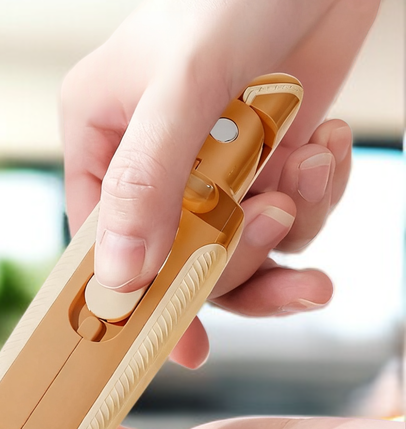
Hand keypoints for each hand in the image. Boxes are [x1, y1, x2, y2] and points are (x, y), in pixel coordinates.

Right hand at [61, 0, 382, 367]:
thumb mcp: (183, 82)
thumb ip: (146, 180)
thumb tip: (120, 274)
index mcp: (100, 139)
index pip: (104, 242)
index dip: (140, 299)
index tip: (183, 346)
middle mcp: (150, 163)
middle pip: (178, 258)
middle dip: (236, 252)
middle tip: (275, 220)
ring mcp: (211, 167)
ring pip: (239, 247)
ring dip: (287, 226)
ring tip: (312, 171)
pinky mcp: (266, 162)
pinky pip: (287, 216)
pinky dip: (318, 195)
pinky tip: (328, 144)